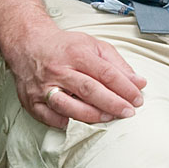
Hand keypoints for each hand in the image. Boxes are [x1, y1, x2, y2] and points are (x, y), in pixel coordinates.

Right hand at [1, 22, 147, 128]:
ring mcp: (43, 87)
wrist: (29, 45)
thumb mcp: (95, 46)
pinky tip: (78, 122)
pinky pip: (49, 117)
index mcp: (77, 54)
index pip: (106, 74)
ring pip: (68, 106)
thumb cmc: (66, 47)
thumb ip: (118, 64)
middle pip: (89, 90)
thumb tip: (139, 83)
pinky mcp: (31, 101)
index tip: (138, 99)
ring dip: (91, 116)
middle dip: (112, 104)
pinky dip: (64, 122)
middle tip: (128, 112)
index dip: (125, 88)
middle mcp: (59, 70)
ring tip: (109, 118)